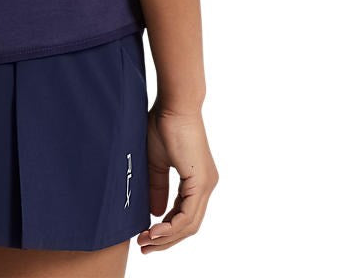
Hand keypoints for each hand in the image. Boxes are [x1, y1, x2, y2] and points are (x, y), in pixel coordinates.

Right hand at [137, 103, 217, 253]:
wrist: (174, 105)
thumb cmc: (164, 124)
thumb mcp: (156, 161)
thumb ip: (157, 186)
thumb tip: (156, 213)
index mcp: (197, 180)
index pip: (184, 215)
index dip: (165, 230)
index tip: (146, 236)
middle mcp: (206, 185)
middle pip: (188, 226)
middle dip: (165, 240)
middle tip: (144, 246)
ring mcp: (206, 185)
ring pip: (189, 224)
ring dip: (166, 237)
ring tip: (145, 241)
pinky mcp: (201, 182)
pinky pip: (188, 214)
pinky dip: (171, 226)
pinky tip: (155, 229)